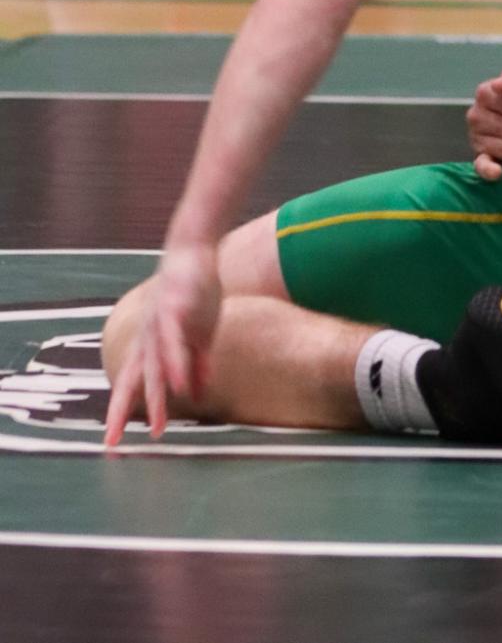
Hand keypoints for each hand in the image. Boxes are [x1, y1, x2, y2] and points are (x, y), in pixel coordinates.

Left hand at [105, 241, 221, 445]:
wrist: (193, 249)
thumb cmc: (192, 292)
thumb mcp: (196, 334)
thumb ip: (194, 363)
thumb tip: (196, 393)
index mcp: (150, 344)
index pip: (129, 383)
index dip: (120, 411)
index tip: (112, 442)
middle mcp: (148, 338)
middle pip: (132, 380)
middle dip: (124, 413)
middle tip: (115, 444)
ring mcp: (160, 324)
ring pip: (154, 367)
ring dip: (156, 398)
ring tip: (158, 428)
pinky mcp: (178, 309)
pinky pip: (176, 342)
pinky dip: (176, 364)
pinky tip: (180, 385)